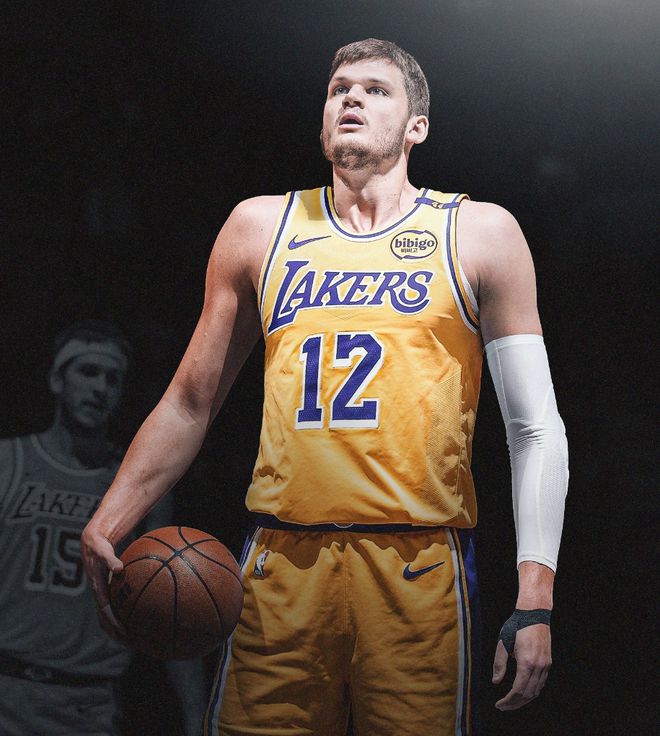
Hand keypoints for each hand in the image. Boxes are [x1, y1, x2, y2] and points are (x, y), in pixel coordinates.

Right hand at [80, 523, 126, 641]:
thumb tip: (119, 568)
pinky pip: (116, 607)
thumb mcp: (103, 552)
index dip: (114, 622)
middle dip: (117, 633)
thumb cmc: (99, 546)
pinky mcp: (107, 591)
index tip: (124, 631)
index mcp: (97, 588)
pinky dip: (124, 615)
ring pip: (109, 617)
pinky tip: (140, 617)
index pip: (105, 611)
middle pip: (106, 620)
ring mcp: (102, 594)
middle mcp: (99, 594)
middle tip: (133, 643)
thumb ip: (110, 560)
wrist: (91, 543)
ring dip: (120, 629)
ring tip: (137, 638)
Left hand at [492, 622, 551, 709]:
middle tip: (503, 707)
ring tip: (511, 702)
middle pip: (528, 695)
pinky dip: (531, 691)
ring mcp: (545, 665)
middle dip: (514, 704)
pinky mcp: (548, 663)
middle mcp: (538, 666)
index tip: (499, 704)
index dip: (508, 701)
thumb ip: (499, 664)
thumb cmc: (516, 626)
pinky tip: (522, 691)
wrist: (534, 614)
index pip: (518, 690)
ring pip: (536, 691)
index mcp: (526, 662)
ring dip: (523, 700)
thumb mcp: (503, 643)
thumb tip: (495, 682)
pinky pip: (541, 683)